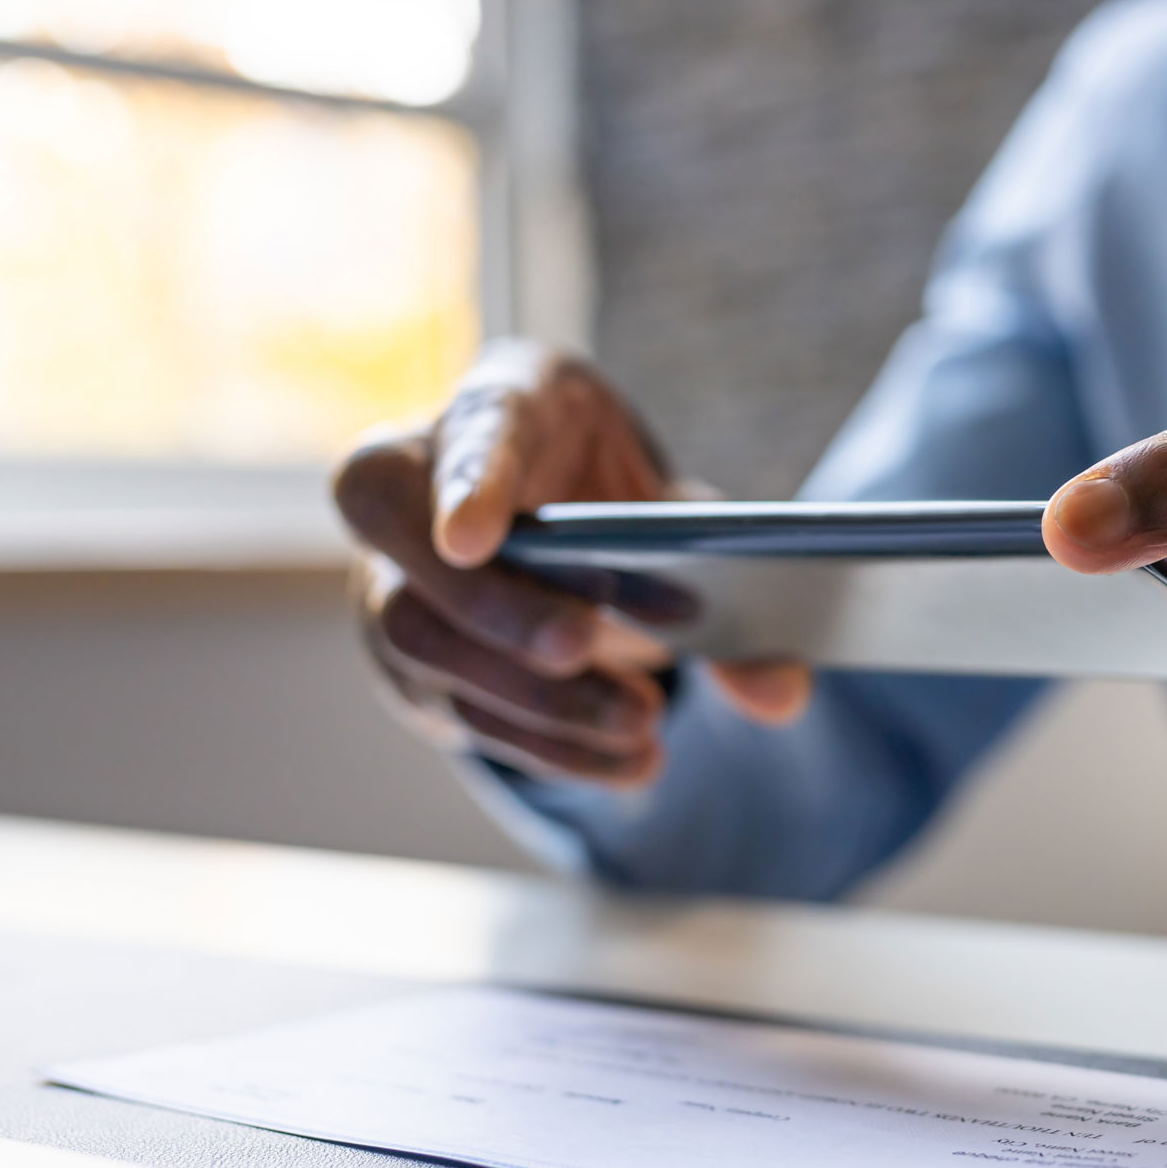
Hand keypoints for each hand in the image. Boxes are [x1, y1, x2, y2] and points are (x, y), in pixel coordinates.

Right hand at [333, 341, 809, 787]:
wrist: (547, 507)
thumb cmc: (605, 485)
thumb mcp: (677, 505)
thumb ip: (732, 581)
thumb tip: (781, 690)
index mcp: (500, 405)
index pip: (468, 432)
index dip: (468, 484)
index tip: (475, 538)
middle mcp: (412, 488)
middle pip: (412, 558)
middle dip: (498, 612)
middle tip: (582, 645)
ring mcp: (386, 580)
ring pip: (421, 648)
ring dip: (536, 700)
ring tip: (639, 723)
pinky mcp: (406, 663)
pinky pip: (458, 710)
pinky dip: (547, 745)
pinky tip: (623, 762)